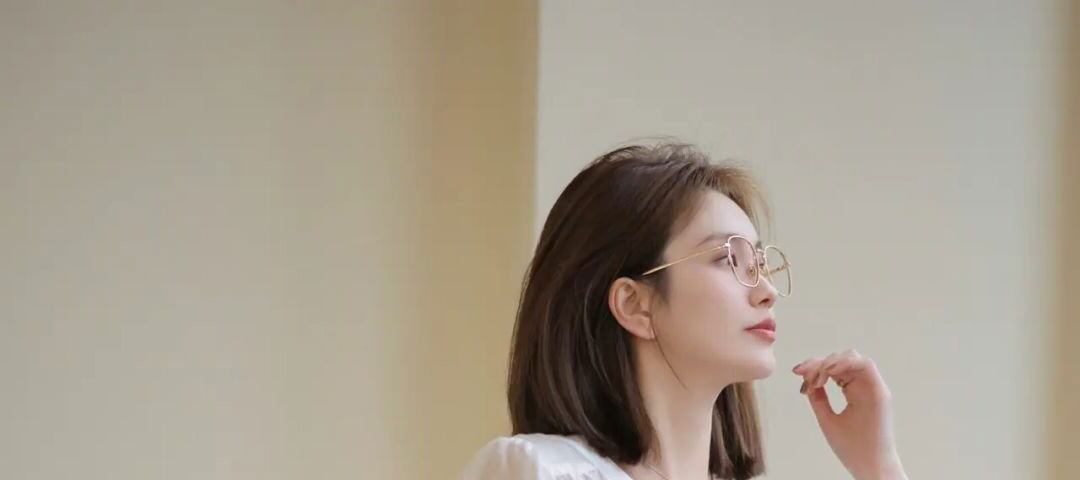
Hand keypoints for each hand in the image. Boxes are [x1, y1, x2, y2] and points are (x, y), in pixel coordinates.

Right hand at [793, 349, 907, 479]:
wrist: (876, 468)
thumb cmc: (856, 450)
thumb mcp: (830, 424)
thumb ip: (817, 399)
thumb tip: (808, 382)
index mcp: (873, 392)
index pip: (854, 362)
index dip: (832, 360)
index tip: (811, 372)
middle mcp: (874, 387)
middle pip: (848, 360)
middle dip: (823, 364)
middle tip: (802, 376)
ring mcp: (871, 390)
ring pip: (846, 366)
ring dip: (826, 369)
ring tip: (808, 382)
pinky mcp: (866, 395)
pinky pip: (848, 377)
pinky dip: (832, 377)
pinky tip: (818, 383)